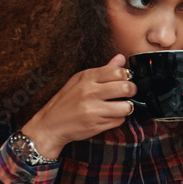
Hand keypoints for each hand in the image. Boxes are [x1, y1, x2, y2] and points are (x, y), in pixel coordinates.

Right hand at [21, 55, 135, 157]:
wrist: (50, 125)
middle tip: (128, 93)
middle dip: (132, 91)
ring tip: (118, 106)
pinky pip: (119, 120)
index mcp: (86, 77)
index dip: (127, 76)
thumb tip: (121, 58)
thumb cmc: (66, 102)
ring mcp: (93, 109)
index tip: (125, 80)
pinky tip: (108, 116)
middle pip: (126, 88)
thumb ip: (103, 70)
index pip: (118, 71)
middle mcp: (90, 92)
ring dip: (126, 107)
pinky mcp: (97, 124)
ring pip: (126, 106)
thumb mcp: (80, 81)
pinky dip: (118, 119)